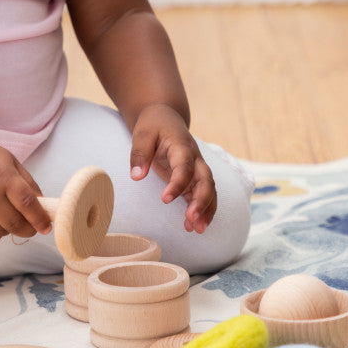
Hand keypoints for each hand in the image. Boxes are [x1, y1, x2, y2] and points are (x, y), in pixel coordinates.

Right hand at [0, 133, 51, 242]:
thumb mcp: (11, 162)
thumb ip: (29, 184)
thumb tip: (43, 207)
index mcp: (5, 178)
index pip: (28, 204)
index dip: (40, 219)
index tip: (46, 228)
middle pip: (15, 224)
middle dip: (27, 230)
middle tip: (30, 227)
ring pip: (0, 233)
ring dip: (8, 231)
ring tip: (6, 218)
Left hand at [129, 104, 216, 232]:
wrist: (166, 117)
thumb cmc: (153, 125)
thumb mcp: (142, 133)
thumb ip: (139, 154)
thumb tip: (137, 176)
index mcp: (182, 146)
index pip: (185, 167)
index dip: (178, 184)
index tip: (165, 199)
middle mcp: (195, 158)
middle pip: (206, 180)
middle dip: (202, 201)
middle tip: (191, 219)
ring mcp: (197, 169)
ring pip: (209, 190)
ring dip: (206, 210)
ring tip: (197, 230)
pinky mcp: (193, 178)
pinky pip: (202, 195)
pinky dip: (201, 210)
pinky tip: (193, 227)